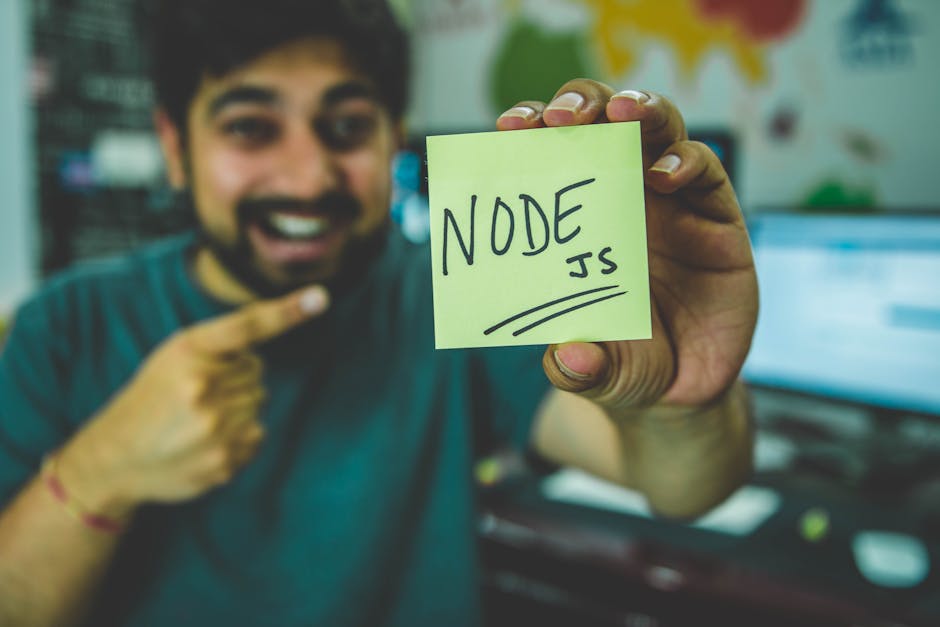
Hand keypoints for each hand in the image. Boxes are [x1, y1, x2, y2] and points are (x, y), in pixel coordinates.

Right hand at [56, 286, 329, 514]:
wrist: (115, 458)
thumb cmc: (153, 397)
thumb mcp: (174, 356)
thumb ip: (220, 346)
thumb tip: (280, 332)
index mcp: (189, 351)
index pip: (246, 326)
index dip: (286, 311)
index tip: (320, 298)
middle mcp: (202, 386)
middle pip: (256, 372)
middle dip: (235, 379)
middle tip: (197, 394)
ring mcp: (214, 427)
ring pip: (258, 403)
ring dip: (237, 408)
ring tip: (198, 419)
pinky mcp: (224, 460)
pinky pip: (257, 435)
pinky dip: (240, 436)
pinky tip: (208, 441)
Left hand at [497, 80, 757, 412]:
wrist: (684, 390)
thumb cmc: (625, 363)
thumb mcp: (598, 372)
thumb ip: (578, 366)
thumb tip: (567, 358)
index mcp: (577, 218)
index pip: (551, 156)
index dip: (531, 134)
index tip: (507, 130)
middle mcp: (621, 197)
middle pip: (601, 124)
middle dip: (580, 105)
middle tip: (559, 118)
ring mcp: (672, 202)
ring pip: (657, 130)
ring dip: (638, 111)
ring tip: (620, 112)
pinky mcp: (717, 216)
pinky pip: (704, 171)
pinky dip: (686, 160)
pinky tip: (665, 173)